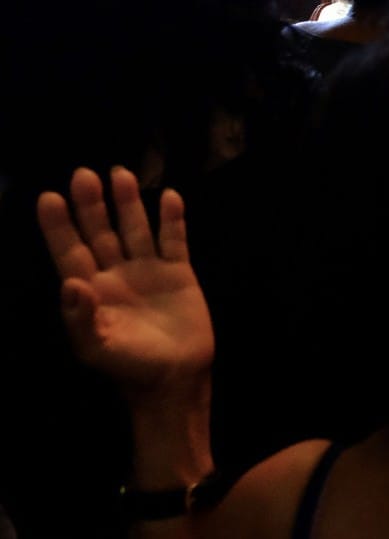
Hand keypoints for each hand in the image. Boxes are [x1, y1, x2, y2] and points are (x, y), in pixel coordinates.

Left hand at [35, 166, 214, 391]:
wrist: (175, 377)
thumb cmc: (129, 366)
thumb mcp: (96, 348)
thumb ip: (79, 317)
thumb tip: (69, 283)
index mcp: (90, 290)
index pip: (70, 251)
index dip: (58, 227)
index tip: (49, 197)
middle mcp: (116, 273)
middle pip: (100, 232)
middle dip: (91, 205)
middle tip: (83, 174)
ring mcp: (148, 270)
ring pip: (134, 228)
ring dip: (128, 202)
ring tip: (119, 174)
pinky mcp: (178, 272)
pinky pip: (173, 239)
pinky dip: (172, 218)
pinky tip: (169, 197)